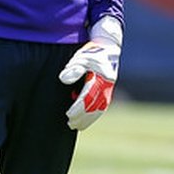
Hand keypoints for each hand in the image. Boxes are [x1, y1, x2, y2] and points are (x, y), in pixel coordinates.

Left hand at [59, 16, 121, 130]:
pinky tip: (86, 119)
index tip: (68, 114)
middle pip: (94, 107)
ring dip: (88, 119)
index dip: (78, 108)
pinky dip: (94, 115)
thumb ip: (73, 68)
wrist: (108, 47)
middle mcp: (107, 85)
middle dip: (82, 117)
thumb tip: (64, 79)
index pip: (88, 97)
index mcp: (101, 78)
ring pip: (99, 109)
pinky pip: (102, 107)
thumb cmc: (92, 52)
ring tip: (77, 126)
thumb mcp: (81, 57)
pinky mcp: (108, 91)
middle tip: (70, 124)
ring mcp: (109, 89)